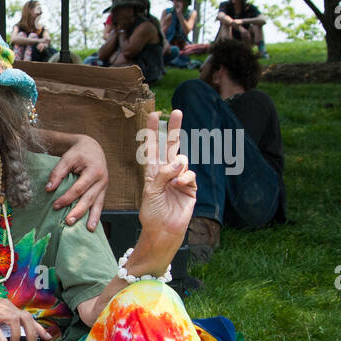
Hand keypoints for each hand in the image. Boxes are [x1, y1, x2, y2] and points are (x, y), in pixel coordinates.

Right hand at [0, 296, 50, 340]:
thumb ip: (5, 320)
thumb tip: (18, 334)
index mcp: (6, 305)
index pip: (27, 315)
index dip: (39, 327)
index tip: (47, 337)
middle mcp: (3, 306)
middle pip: (25, 317)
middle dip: (33, 332)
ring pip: (14, 321)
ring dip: (19, 336)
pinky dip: (3, 340)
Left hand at [48, 134, 107, 229]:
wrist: (92, 148)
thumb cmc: (78, 153)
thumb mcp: (68, 158)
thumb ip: (58, 172)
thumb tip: (48, 189)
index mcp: (94, 171)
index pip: (78, 188)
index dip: (66, 198)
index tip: (55, 205)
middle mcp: (102, 179)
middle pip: (89, 198)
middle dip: (79, 211)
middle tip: (68, 222)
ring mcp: (104, 186)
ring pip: (98, 203)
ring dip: (92, 217)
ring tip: (89, 229)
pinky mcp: (103, 191)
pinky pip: (100, 204)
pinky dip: (96, 215)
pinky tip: (92, 225)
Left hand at [138, 109, 195, 244]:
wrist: (164, 229)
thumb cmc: (152, 213)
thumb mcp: (150, 192)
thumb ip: (161, 174)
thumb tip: (178, 161)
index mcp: (152, 171)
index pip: (152, 148)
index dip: (153, 132)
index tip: (153, 116)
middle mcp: (166, 171)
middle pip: (172, 145)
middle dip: (174, 128)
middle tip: (176, 111)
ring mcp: (179, 178)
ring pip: (182, 159)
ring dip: (177, 167)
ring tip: (172, 182)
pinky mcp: (191, 186)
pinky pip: (190, 174)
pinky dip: (184, 179)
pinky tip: (179, 186)